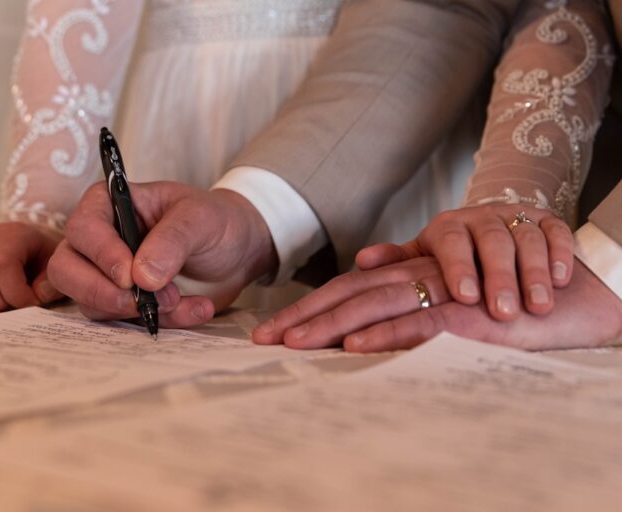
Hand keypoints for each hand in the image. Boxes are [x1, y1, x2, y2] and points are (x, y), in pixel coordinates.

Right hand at [47, 181, 277, 327]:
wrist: (238, 250)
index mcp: (108, 204)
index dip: (101, 255)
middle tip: (140, 303)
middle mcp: (99, 240)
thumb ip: (171, 241)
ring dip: (135, 311)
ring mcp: (107, 274)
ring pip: (90, 303)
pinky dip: (160, 323)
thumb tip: (142, 277)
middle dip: (101, 292)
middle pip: (66, 270)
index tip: (131, 277)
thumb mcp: (199, 219)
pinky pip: (124, 322)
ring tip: (181, 301)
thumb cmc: (214, 220)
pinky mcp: (124, 303)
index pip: (83, 229)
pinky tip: (195, 309)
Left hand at [253, 257, 621, 351]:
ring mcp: (442, 290)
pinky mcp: (470, 312)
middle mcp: (418, 273)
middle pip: (349, 294)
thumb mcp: (445, 287)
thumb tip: (361, 268)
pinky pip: (421, 322)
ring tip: (296, 345)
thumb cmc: (500, 291)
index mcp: (407, 270)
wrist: (569, 289)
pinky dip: (387, 334)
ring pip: (377, 304)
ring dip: (334, 325)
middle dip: (304, 317)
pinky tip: (357, 347)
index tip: (268, 332)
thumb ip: (404, 278)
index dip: (306, 308)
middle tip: (263, 340)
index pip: (345, 289)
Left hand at [357, 205, 573, 319]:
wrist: (502, 234)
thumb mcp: (426, 260)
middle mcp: (479, 220)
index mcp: (446, 230)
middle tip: (500, 311)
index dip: (457, 268)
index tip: (460, 299)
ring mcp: (514, 220)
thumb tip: (362, 261)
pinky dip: (559, 255)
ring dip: (530, 273)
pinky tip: (562, 279)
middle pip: (487, 242)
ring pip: (524, 239)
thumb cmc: (457, 260)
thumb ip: (399, 263)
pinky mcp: (547, 223)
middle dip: (494, 277)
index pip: (449, 244)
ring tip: (534, 307)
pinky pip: (556, 233)